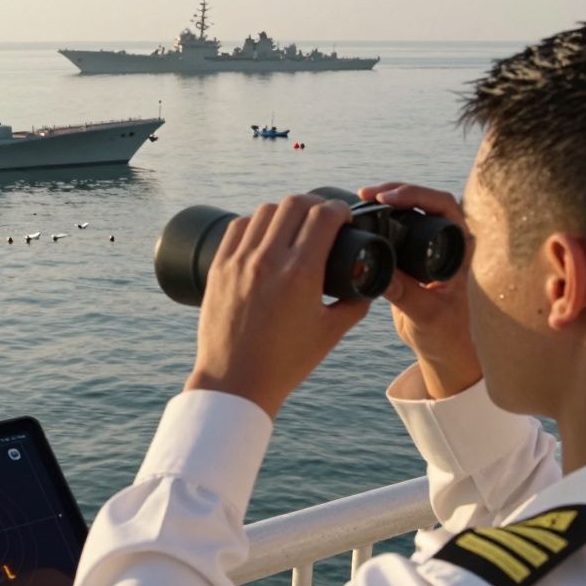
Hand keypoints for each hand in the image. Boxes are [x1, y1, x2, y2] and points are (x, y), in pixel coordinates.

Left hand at [185, 195, 371, 416]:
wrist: (236, 381)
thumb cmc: (285, 362)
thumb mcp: (330, 333)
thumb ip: (354, 304)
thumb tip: (366, 284)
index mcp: (300, 274)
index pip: (324, 216)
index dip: (340, 209)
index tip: (345, 217)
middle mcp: (268, 261)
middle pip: (294, 204)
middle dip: (316, 204)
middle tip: (323, 217)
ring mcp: (239, 261)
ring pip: (265, 211)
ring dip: (286, 211)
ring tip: (295, 225)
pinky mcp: (219, 267)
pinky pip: (238, 227)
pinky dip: (256, 223)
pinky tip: (265, 234)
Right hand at [358, 183, 481, 397]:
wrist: (439, 347)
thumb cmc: (444, 333)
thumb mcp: (426, 315)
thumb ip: (405, 295)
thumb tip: (381, 273)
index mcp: (462, 247)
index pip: (444, 205)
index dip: (416, 196)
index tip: (388, 200)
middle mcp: (448, 240)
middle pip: (424, 199)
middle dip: (396, 190)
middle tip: (368, 193)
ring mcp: (429, 245)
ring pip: (409, 209)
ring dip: (386, 199)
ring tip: (361, 198)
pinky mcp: (411, 254)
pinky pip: (397, 225)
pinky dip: (379, 217)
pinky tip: (362, 216)